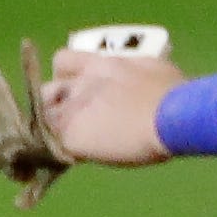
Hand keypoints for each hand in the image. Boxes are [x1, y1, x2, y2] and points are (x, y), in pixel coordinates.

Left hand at [42, 45, 185, 165]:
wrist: (171, 117)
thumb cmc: (174, 94)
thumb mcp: (154, 71)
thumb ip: (135, 75)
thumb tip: (137, 84)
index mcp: (101, 65)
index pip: (65, 61)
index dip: (68, 75)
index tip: (80, 86)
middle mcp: (79, 84)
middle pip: (48, 88)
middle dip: (57, 101)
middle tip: (77, 117)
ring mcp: (71, 109)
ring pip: (42, 116)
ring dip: (53, 125)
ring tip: (75, 139)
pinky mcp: (68, 135)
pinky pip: (52, 144)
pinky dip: (60, 150)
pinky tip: (78, 156)